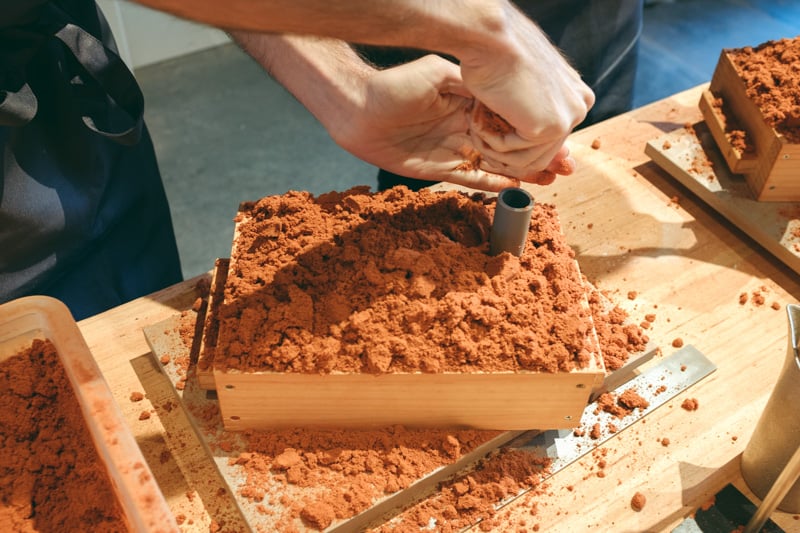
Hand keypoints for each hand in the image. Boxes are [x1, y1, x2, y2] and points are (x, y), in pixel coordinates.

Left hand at [332, 54, 574, 191]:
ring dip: (524, 172)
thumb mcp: (439, 75)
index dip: (535, 128)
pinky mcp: (439, 169)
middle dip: (539, 154)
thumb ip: (469, 85)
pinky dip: (494, 185)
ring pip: (497, 165)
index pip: (510, 119)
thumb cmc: (395, 85)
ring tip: (552, 178)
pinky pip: (472, 180)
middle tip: (568, 163)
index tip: (562, 134)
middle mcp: (466, 127)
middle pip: (510, 145)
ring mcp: (455, 149)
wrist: (359, 109)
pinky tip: (517, 188)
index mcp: (469, 103)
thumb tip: (501, 88)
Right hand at [457, 4, 593, 175]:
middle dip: (505, 153)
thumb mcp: (522, 85)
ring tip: (475, 126)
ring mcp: (568, 119)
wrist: (492, 37)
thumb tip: (522, 140)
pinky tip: (479, 118)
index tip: (490, 135)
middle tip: (477, 135)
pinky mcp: (550, 128)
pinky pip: (514, 155)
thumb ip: (530, 110)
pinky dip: (490, 142)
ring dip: (494, 149)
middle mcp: (580, 107)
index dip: (516, 144)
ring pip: (527, 160)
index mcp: (577, 97)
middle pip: (541, 155)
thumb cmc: (497, 53)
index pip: (549, 140)